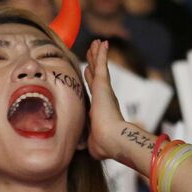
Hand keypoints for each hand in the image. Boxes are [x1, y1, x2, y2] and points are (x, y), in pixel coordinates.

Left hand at [83, 39, 125, 160]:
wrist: (111, 140)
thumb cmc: (103, 145)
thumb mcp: (91, 142)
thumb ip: (86, 142)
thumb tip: (80, 149)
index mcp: (101, 109)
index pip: (94, 90)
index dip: (91, 79)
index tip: (87, 71)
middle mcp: (104, 97)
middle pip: (96, 75)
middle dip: (94, 62)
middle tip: (93, 51)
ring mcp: (104, 90)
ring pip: (99, 67)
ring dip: (97, 54)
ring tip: (96, 42)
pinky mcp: (103, 85)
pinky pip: (102, 65)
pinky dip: (101, 54)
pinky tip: (101, 43)